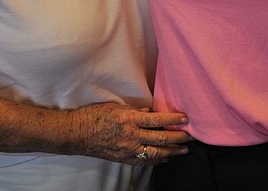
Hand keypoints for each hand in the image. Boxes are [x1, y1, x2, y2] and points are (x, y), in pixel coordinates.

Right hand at [72, 102, 190, 164]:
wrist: (76, 134)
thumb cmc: (95, 116)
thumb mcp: (116, 107)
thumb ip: (136, 110)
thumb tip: (151, 112)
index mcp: (129, 119)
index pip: (157, 120)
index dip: (174, 120)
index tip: (186, 119)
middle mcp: (130, 136)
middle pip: (160, 138)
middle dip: (178, 138)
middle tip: (191, 136)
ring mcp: (127, 149)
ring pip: (155, 153)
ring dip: (171, 151)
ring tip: (183, 150)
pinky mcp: (123, 158)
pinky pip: (143, 161)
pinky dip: (156, 160)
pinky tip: (165, 158)